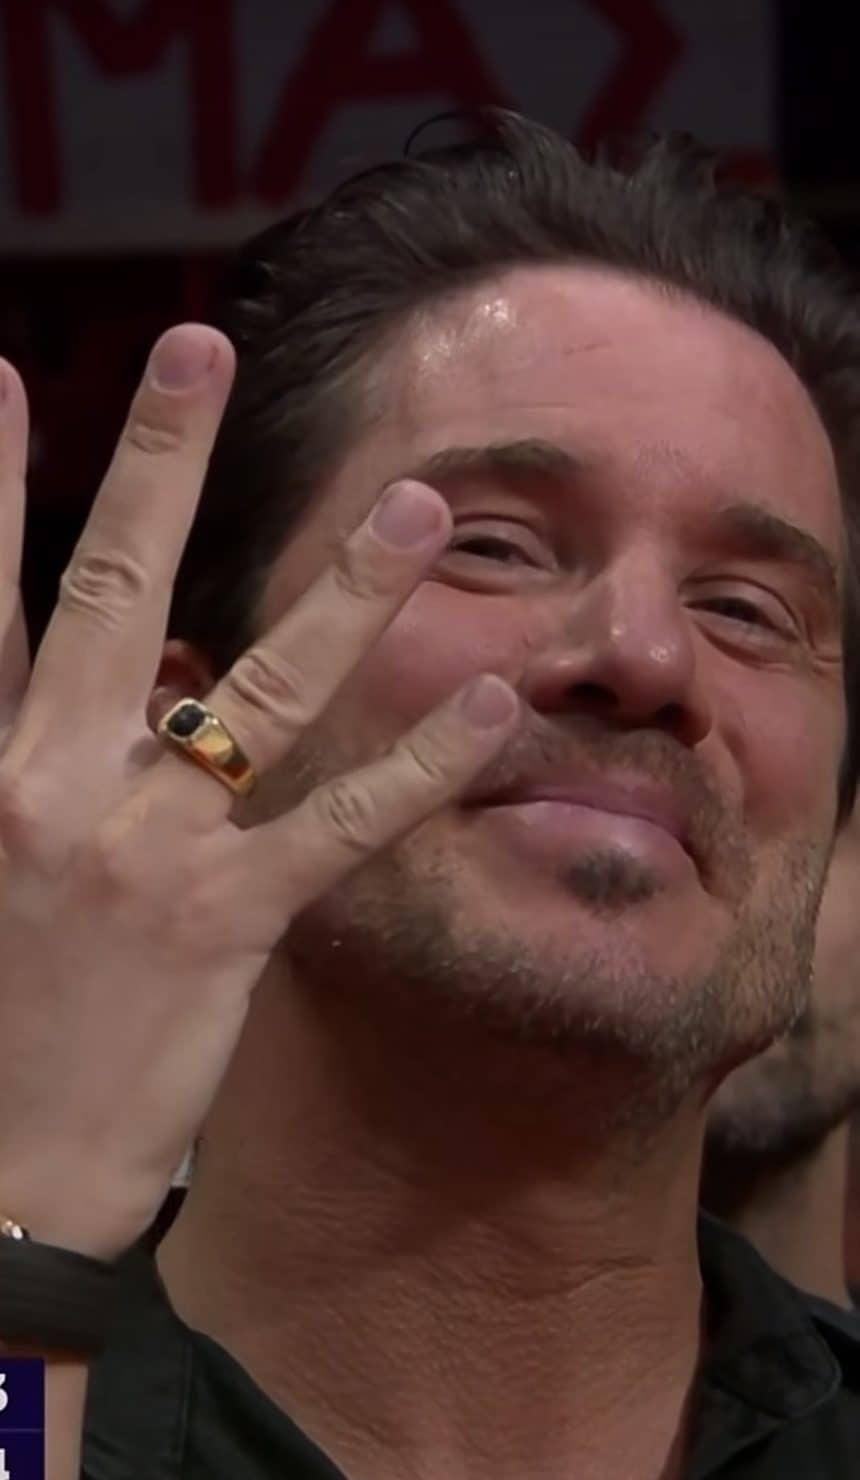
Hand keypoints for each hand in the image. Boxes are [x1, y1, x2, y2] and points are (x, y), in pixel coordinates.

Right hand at [0, 325, 518, 1259]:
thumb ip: (26, 759)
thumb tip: (91, 674)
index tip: (1, 373)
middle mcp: (54, 780)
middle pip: (110, 589)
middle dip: (154, 459)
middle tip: (196, 347)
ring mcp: (150, 846)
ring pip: (261, 687)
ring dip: (348, 588)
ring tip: (418, 506)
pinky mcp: (231, 920)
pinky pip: (346, 822)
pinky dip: (428, 761)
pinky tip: (502, 704)